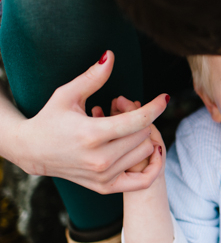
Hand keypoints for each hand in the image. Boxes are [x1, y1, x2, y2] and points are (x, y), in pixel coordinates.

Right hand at [11, 51, 168, 192]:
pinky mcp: (105, 187)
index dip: (155, 106)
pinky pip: (144, 181)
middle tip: (125, 110)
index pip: (138, 121)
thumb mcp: (68, 94)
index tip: (164, 97)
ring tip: (126, 128)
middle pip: (144, 134)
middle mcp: (99, 159)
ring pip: (146, 152)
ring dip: (143, 137)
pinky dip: (153, 166)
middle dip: (142, 119)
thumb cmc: (52, 118)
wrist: (33, 151)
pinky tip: (150, 149)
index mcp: (91, 134)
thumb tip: (110, 55)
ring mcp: (103, 176)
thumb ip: (93, 77)